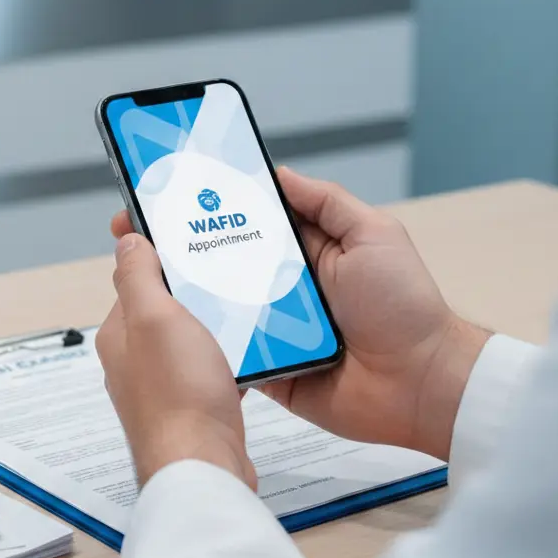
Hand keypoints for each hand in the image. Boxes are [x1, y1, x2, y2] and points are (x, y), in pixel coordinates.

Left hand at [96, 232, 256, 488]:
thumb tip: (126, 241)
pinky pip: (209, 370)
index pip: (135, 280)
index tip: (189, 239)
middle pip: (165, 309)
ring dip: (214, 324)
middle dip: (194, 291)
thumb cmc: (178, 395)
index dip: (159, 256)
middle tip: (227, 271)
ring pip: (190, 340)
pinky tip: (250, 353)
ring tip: (243, 307)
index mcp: (120, 334)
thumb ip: (138, 276)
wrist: (204, 466)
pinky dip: (227, 358)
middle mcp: (134, 361)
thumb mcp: (155, 317)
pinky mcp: (191, 408)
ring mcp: (162, 387)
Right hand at [110, 168, 490, 460]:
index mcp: (304, 251)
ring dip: (189, 294)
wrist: (420, 385)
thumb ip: (327, 202)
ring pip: (218, 305)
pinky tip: (175, 327)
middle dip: (182, 248)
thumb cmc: (405, 307)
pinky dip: (206, 342)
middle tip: (137, 232)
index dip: (211, 207)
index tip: (172, 192)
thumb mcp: (373, 234)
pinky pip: (227, 350)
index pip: (247, 221)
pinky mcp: (267, 364)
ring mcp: (271, 326)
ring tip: (146, 276)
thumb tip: (279, 173)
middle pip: (222, 261)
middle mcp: (282, 286)